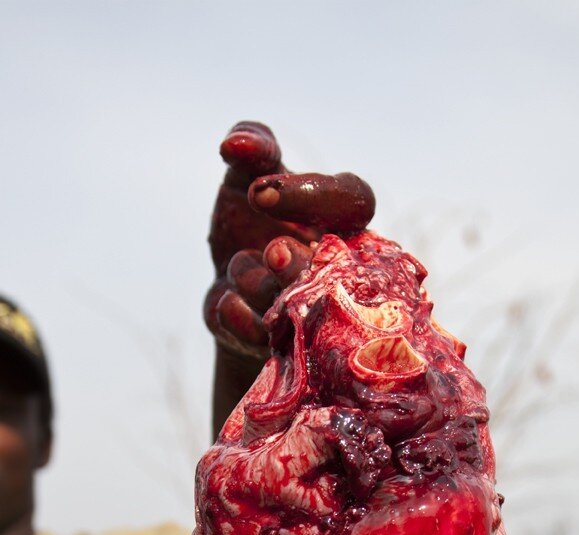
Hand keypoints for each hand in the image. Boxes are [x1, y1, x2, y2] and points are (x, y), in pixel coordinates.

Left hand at [205, 121, 375, 360]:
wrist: (227, 283)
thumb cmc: (249, 221)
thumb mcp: (247, 178)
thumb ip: (251, 147)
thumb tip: (234, 144)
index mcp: (341, 220)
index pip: (354, 199)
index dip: (314, 194)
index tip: (258, 192)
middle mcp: (341, 268)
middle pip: (341, 268)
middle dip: (299, 259)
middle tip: (269, 248)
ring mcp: (315, 311)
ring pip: (303, 307)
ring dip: (263, 286)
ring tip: (236, 266)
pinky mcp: (283, 346)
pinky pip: (263, 338)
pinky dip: (239, 317)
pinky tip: (225, 302)